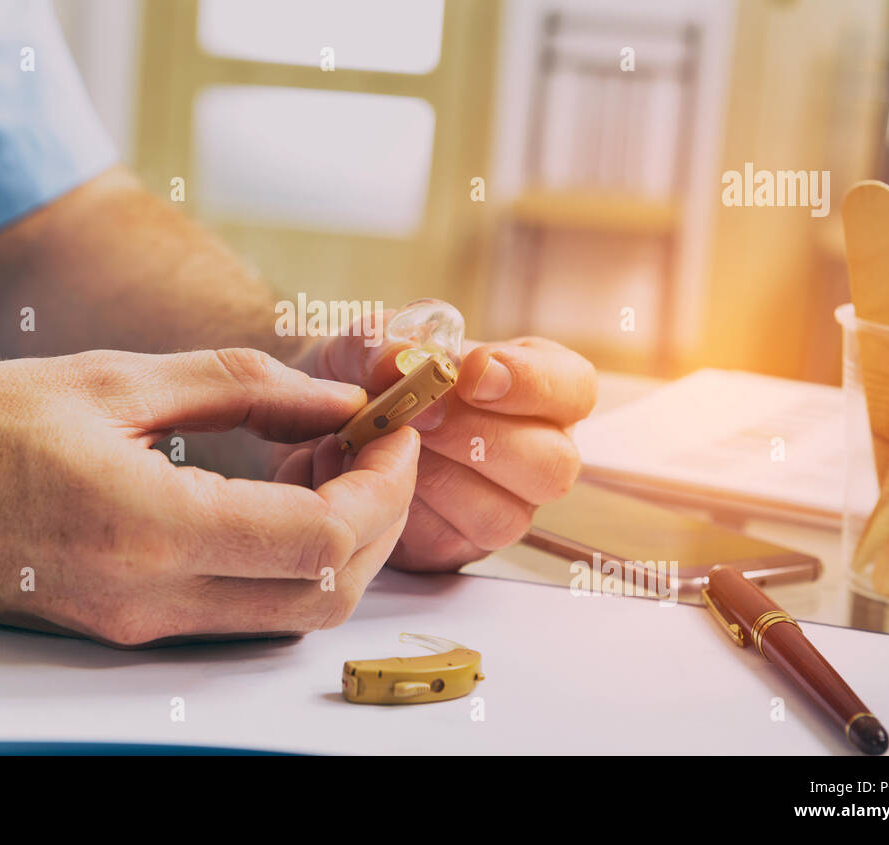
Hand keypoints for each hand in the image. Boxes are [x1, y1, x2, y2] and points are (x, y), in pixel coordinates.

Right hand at [0, 349, 419, 643]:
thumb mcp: (111, 376)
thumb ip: (238, 387)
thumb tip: (331, 398)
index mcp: (145, 529)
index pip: (321, 540)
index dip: (383, 488)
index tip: (394, 432)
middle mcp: (148, 600)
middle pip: (323, 595)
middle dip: (379, 521)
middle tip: (378, 447)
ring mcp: (134, 626)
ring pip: (287, 614)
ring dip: (336, 544)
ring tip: (328, 462)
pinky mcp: (121, 627)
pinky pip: (237, 611)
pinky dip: (283, 560)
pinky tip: (274, 494)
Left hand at [296, 319, 595, 570]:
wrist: (317, 428)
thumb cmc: (365, 376)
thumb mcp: (365, 346)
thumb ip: (378, 345)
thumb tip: (395, 360)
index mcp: (534, 385)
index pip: (571, 387)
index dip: (531, 383)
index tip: (472, 373)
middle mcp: (535, 449)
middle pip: (553, 464)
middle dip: (482, 439)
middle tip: (423, 415)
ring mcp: (505, 503)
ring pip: (505, 513)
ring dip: (442, 478)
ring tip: (390, 446)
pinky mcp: (461, 543)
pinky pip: (452, 542)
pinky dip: (412, 511)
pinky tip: (382, 480)